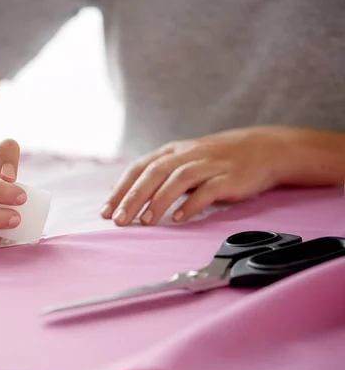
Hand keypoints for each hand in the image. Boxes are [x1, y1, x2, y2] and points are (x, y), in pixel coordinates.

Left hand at [101, 126, 296, 225]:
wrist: (262, 149)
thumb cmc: (217, 159)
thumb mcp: (183, 160)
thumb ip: (156, 174)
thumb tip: (123, 193)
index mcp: (172, 152)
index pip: (139, 168)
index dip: (121, 189)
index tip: (106, 210)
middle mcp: (186, 155)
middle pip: (154, 174)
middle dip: (133, 197)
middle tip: (119, 219)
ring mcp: (208, 165)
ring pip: (177, 180)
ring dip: (159, 201)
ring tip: (145, 221)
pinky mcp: (228, 177)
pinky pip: (207, 190)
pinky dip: (191, 204)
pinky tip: (179, 218)